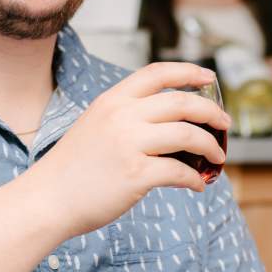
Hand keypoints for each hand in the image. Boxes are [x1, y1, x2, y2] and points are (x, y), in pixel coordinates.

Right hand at [30, 62, 230, 238]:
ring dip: (211, 147)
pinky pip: (180, 172)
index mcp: (113, 100)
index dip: (189, 72)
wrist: (47, 199)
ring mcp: (129, 144)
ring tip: (217, 157)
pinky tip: (197, 184)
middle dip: (211, 113)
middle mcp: (122, 116)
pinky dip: (195, 179)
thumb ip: (127, 115)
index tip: (210, 78)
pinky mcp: (136, 174)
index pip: (158, 73)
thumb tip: (170, 121)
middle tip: (224, 124)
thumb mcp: (95, 124)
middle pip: (182, 102)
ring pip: (188, 135)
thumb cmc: (74, 167)